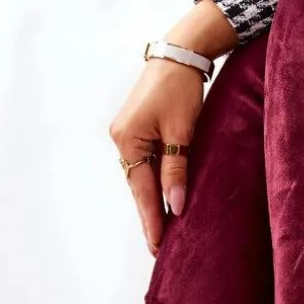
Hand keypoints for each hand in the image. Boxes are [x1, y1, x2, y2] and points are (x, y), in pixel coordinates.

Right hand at [110, 60, 203, 255]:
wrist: (179, 54)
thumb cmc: (181, 88)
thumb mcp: (183, 131)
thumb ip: (177, 169)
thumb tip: (176, 206)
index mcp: (128, 139)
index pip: (142, 190)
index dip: (151, 220)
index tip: (158, 246)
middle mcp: (121, 139)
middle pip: (137, 186)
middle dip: (149, 216)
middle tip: (159, 248)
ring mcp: (125, 134)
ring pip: (140, 176)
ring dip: (151, 201)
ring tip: (162, 230)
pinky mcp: (135, 129)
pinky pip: (144, 163)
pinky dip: (152, 182)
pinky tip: (161, 199)